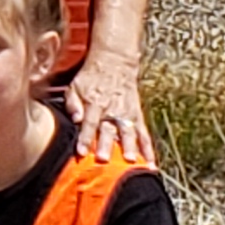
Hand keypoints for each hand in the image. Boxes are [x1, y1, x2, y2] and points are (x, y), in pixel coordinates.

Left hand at [63, 47, 151, 162]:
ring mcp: (126, 113)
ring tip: (132, 162)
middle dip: (107, 145)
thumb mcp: (76, 85)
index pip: (89, 123)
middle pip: (109, 130)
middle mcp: (112, 110)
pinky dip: (148, 148)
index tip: (82, 153)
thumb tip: (75, 119)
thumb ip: (73, 103)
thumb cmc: (91, 78)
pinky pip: (143, 133)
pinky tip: (151, 162)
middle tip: (105, 160)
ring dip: (130, 148)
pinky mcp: (137, 115)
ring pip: (129, 132)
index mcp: (94, 103)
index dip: (85, 138)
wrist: (115, 62)